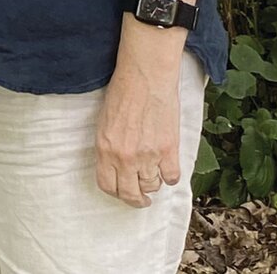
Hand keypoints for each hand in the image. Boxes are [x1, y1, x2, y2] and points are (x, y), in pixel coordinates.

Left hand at [94, 51, 182, 208]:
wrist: (144, 76)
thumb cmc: (122, 91)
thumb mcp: (105, 121)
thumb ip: (110, 146)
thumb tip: (116, 166)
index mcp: (105, 148)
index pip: (107, 185)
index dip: (116, 192)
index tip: (122, 191)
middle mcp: (125, 157)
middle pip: (130, 194)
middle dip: (136, 199)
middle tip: (142, 198)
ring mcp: (148, 156)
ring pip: (152, 186)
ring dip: (153, 183)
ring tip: (153, 173)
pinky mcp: (168, 151)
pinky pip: (171, 178)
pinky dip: (170, 175)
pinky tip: (167, 166)